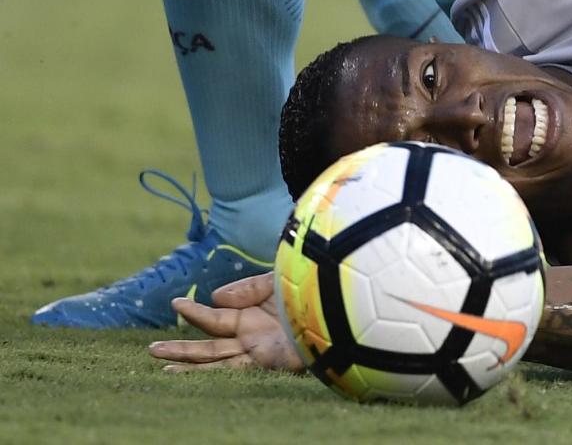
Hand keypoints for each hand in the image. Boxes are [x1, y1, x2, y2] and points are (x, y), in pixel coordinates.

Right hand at [148, 272, 304, 372]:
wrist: (337, 305)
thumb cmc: (313, 291)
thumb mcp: (275, 280)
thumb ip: (247, 288)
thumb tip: (215, 298)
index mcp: (253, 315)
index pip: (217, 317)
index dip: (195, 312)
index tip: (175, 303)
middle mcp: (252, 335)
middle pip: (210, 345)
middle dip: (182, 349)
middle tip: (150, 351)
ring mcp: (258, 349)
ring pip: (214, 359)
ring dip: (186, 363)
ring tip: (158, 366)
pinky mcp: (266, 360)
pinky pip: (231, 367)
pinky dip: (207, 370)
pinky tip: (189, 375)